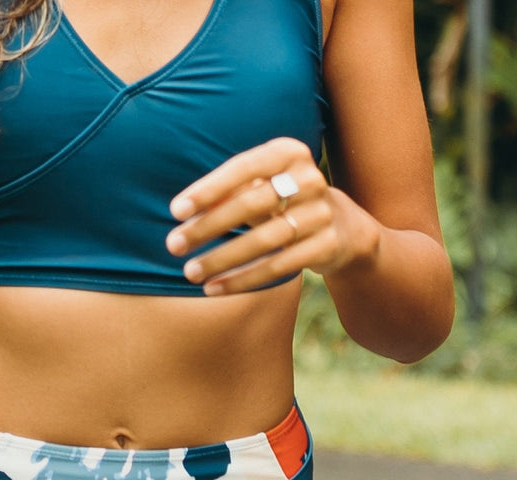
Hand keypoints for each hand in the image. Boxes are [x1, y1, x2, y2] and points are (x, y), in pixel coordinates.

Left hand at [165, 137, 378, 295]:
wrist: (342, 228)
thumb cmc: (284, 202)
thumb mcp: (261, 188)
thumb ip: (228, 194)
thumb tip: (183, 214)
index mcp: (289, 152)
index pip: (243, 168)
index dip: (208, 189)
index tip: (176, 211)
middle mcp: (309, 178)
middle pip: (250, 204)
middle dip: (208, 227)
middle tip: (174, 245)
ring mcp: (321, 213)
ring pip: (263, 240)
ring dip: (221, 259)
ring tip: (190, 272)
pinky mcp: (326, 246)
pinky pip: (277, 266)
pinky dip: (242, 280)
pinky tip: (214, 288)